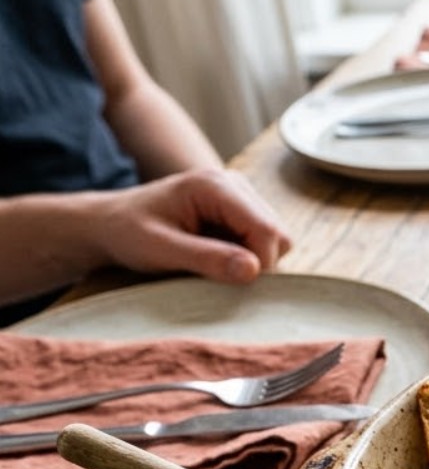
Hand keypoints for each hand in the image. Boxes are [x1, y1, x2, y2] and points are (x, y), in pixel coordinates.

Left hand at [97, 168, 291, 284]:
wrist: (110, 224)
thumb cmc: (128, 233)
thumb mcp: (160, 249)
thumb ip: (207, 258)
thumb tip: (253, 270)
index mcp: (215, 185)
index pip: (267, 230)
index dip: (258, 265)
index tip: (227, 284)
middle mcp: (235, 184)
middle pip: (278, 235)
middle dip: (256, 263)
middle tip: (214, 274)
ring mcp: (241, 196)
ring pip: (276, 241)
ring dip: (250, 261)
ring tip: (210, 262)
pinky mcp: (242, 211)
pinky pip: (265, 243)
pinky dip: (246, 258)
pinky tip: (214, 256)